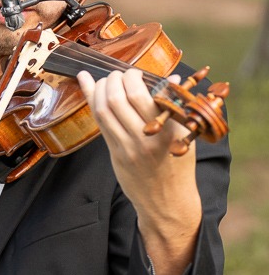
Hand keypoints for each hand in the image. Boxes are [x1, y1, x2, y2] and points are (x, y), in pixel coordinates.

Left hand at [76, 67, 201, 274]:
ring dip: (100, 89)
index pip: (140, 95)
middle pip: (117, 99)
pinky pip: (100, 123)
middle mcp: (144, 138)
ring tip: (105, 81)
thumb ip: (174, 106)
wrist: (167, 201)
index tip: (134, 73)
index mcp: (166, 129)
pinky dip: (92, 102)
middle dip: (113, 80)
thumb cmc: (179, 164)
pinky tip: (88, 86)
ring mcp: (127, 148)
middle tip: (117, 75)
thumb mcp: (185, 134)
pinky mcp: (115, 155)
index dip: (131, 77)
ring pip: (104, 110)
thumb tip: (173, 77)